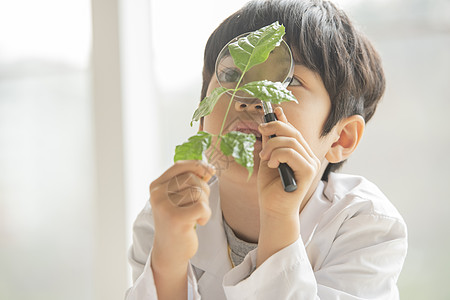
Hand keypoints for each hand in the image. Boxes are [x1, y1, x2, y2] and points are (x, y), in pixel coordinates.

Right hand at [149, 160, 214, 298]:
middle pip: (192, 178)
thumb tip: (209, 168)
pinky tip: (199, 222)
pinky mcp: (176, 219)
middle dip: (204, 189)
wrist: (170, 251)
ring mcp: (165, 206)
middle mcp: (157, 194)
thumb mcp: (181, 198)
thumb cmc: (178, 222)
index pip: (179, 166)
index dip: (198, 165)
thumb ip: (192, 182)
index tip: (210, 171)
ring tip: (198, 215)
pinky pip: (202, 207)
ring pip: (198, 192)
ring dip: (205, 204)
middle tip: (201, 204)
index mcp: (156, 186)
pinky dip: (206, 214)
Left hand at [257, 106, 320, 217]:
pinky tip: (272, 165)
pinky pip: (291, 153)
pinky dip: (277, 155)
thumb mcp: (268, 159)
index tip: (271, 110)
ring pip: (290, 142)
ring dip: (272, 146)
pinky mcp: (308, 172)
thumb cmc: (270, 187)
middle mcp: (308, 157)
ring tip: (264, 158)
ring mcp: (311, 164)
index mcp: (301, 153)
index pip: (293, 131)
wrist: (273, 209)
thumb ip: (271, 142)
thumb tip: (269, 123)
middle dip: (274, 128)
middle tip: (260, 131)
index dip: (282, 119)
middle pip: (293, 132)